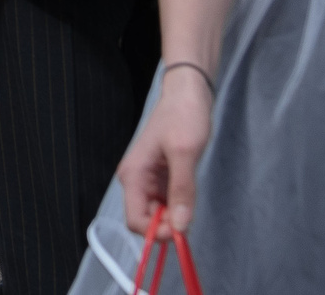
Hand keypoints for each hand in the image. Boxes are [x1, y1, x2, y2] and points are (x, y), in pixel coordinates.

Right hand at [116, 65, 215, 232]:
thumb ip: (182, 191)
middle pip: (146, 220)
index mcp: (134, 175)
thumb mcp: (185, 154)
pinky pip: (166, 202)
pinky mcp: (160, 176)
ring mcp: (148, 178)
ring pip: (157, 213)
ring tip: (191, 201)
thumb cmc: (183, 116)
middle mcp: (136, 179)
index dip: (157, 232)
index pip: (136, 220)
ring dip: (175, 216)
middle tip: (190, 216)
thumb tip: (181, 226)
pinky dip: (178, 206)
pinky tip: (188, 194)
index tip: (182, 231)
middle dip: (168, 225)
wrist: (187, 93)